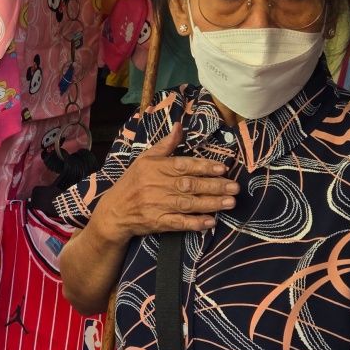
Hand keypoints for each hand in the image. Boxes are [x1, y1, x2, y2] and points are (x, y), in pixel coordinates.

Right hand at [91, 123, 237, 241]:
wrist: (114, 211)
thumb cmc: (132, 181)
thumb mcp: (145, 159)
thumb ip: (165, 145)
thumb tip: (179, 126)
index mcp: (154, 167)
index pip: (182, 165)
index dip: (203, 167)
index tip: (222, 168)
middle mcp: (156, 185)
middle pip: (188, 185)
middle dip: (213, 186)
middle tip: (234, 187)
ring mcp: (157, 205)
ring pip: (187, 204)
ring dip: (210, 203)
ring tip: (230, 202)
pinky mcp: (158, 222)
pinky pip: (179, 223)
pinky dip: (195, 223)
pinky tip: (210, 222)